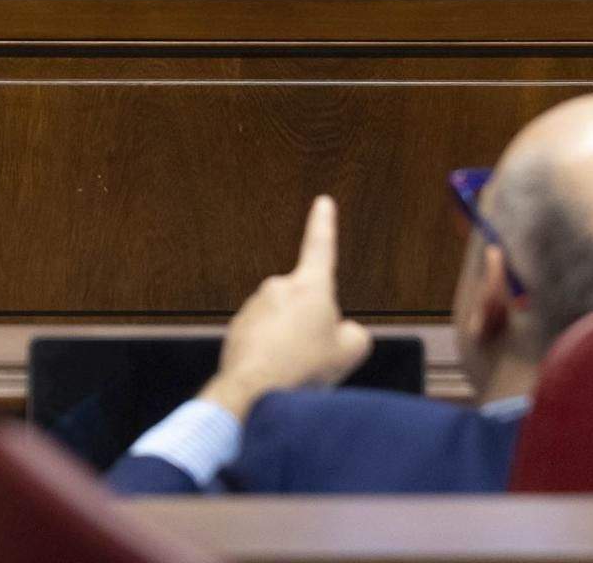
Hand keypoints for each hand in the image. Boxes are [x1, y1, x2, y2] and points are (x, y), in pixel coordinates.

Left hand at [198, 196, 372, 419]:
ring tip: (294, 369)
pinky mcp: (238, 328)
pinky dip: (271, 354)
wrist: (255, 391)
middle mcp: (278, 288)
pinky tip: (275, 374)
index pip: (320, 246)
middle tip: (316, 356)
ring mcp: (255, 307)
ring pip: (283, 323)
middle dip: (312, 325)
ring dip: (290, 342)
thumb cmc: (304, 369)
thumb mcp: (350, 352)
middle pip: (305, 303)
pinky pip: (263, 339)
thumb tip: (345, 332)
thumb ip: (355, 334)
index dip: (324, 224)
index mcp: (310, 286)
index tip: (322, 202)